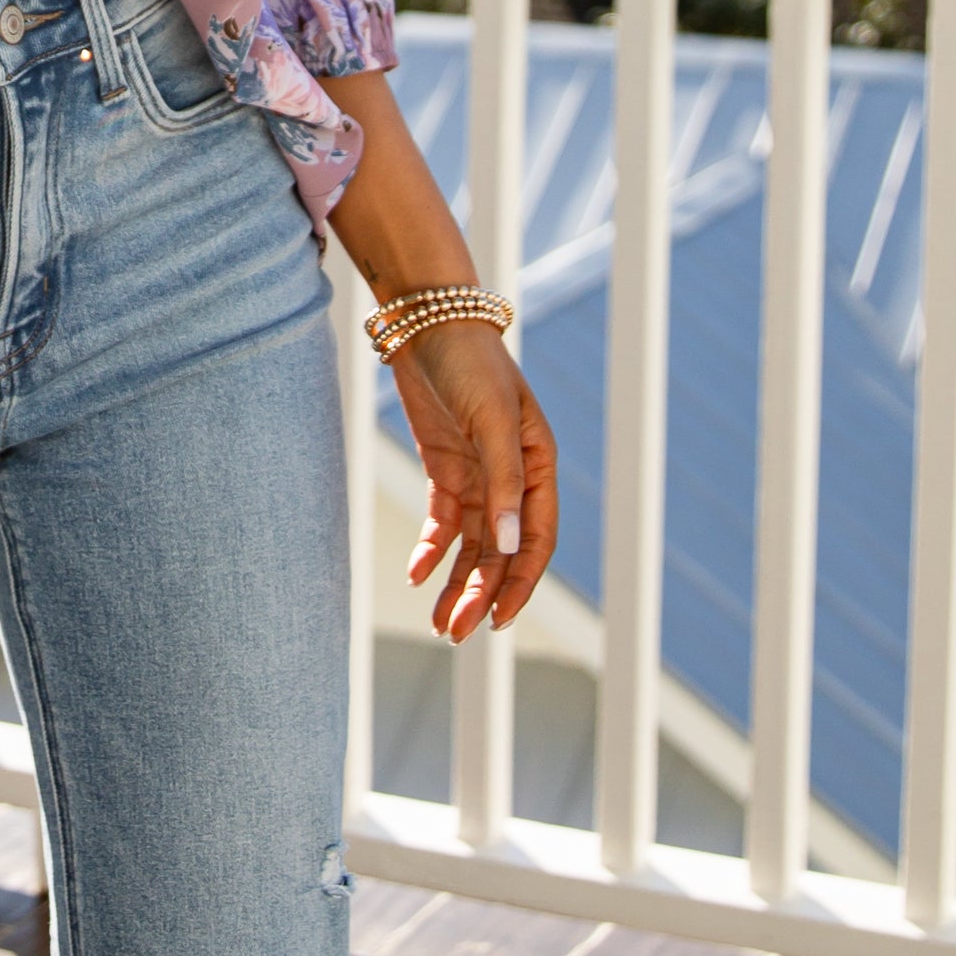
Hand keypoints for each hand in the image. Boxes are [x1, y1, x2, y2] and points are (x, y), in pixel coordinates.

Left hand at [392, 321, 556, 639]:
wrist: (428, 323)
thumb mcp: (489, 421)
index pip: (536, 540)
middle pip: (501, 550)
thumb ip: (502, 482)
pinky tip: (417, 575)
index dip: (520, 583)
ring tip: (440, 622)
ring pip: (473, 544)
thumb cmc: (469, 365)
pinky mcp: (448, 469)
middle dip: (481, 593)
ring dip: (458, 582)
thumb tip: (510, 544)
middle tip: (456, 633)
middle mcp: (513, 477)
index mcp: (538, 467)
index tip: (498, 621)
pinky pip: (445, 522)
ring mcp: (480, 475)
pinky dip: (433, 550)